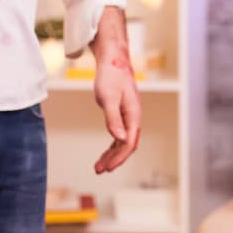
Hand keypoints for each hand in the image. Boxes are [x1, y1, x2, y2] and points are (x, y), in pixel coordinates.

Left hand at [91, 43, 141, 173]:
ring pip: (123, 141)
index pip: (129, 142)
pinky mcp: (122, 114)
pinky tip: (105, 153)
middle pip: (127, 144)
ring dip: (112, 154)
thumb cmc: (111, 78)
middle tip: (100, 170)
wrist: (114, 62)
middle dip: (115, 159)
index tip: (108, 168)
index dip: (119, 156)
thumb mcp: (109, 98)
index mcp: (134, 115)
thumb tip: (119, 138)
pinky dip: (112, 146)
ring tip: (99, 166)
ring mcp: (129, 116)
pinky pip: (120, 135)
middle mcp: (134, 118)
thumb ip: (113, 119)